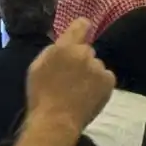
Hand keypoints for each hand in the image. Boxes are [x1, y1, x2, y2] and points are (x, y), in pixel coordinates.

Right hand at [25, 18, 115, 134]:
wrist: (57, 120)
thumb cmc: (41, 95)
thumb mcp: (37, 66)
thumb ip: (53, 50)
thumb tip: (64, 44)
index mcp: (64, 47)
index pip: (80, 25)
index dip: (81, 27)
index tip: (82, 30)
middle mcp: (84, 53)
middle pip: (86, 50)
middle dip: (81, 59)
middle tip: (71, 77)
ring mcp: (98, 67)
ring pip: (96, 64)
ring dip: (90, 72)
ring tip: (79, 90)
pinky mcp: (108, 81)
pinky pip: (105, 76)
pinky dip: (99, 83)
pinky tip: (88, 94)